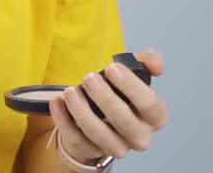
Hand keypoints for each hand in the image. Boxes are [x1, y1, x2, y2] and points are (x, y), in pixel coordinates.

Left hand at [48, 48, 168, 161]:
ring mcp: (116, 147)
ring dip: (82, 112)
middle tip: (89, 78)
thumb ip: (148, 61)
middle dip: (105, 98)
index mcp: (154, 117)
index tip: (112, 68)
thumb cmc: (122, 93)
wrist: (103, 116)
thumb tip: (155, 63)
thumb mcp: (136, 74)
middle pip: (124, 122)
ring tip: (69, 91)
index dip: (132, 86)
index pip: (150, 105)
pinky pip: (77, 140)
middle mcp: (139, 136)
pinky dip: (64, 121)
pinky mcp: (92, 151)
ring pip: (99, 134)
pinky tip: (57, 103)